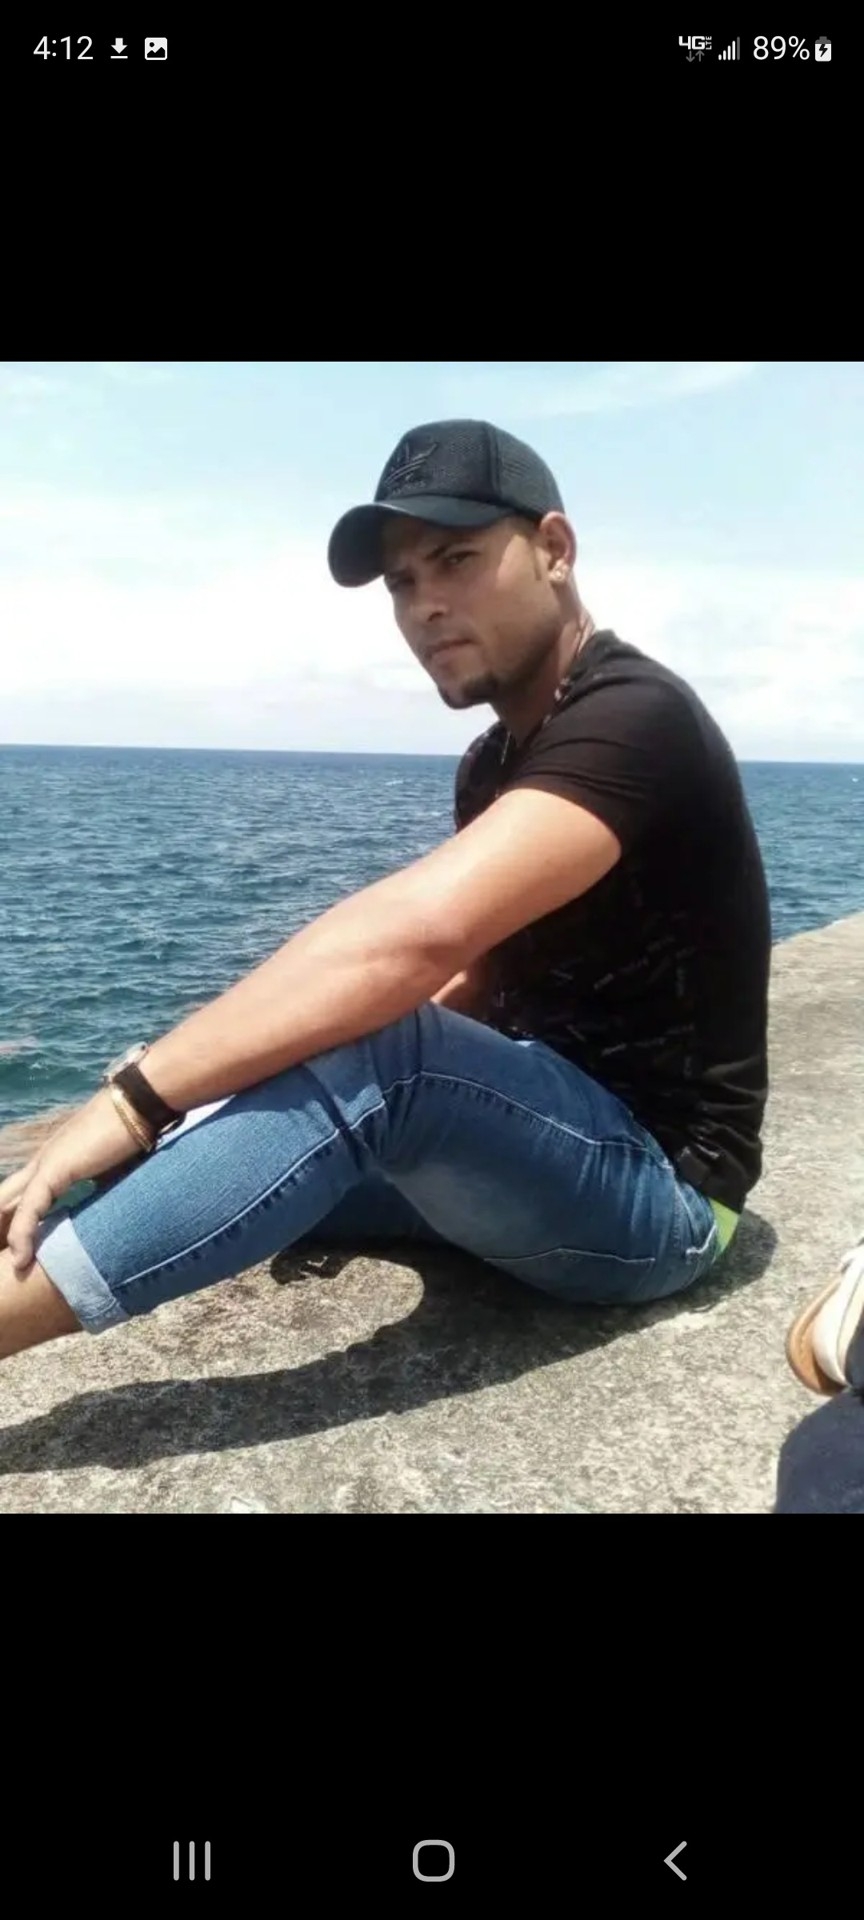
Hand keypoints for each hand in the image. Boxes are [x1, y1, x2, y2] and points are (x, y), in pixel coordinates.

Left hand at [0, 1089, 148, 1275]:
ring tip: (10, 1268)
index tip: (17, 1251)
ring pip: (7, 1206)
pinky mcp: (54, 1169)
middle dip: (2, 1230)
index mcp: (53, 1162)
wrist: (139, 1104)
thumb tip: (102, 1216)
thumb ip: (96, 1192)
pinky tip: (20, 1259)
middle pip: (4, 1200)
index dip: (14, 1224)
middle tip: (5, 1262)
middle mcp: (41, 1162)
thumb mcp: (110, 1172)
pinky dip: (22, 1235)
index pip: (21, 1197)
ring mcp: (44, 1163)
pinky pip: (29, 1208)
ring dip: (5, 1237)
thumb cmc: (134, 1135)